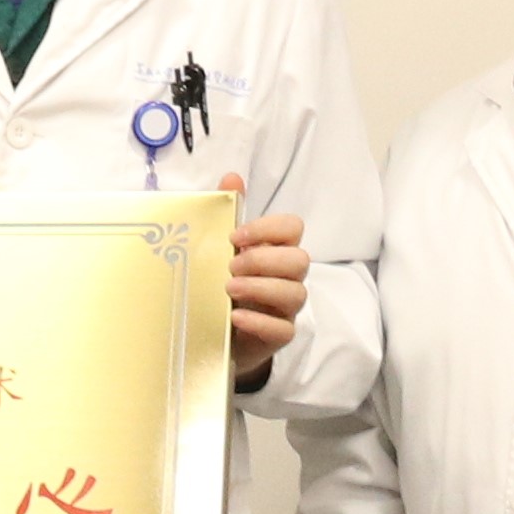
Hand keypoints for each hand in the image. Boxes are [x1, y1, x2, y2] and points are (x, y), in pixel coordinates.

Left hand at [226, 195, 307, 363]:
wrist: (213, 332)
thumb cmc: (222, 283)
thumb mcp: (219, 248)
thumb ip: (228, 213)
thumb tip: (231, 177)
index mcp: (276, 249)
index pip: (293, 227)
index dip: (269, 228)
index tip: (235, 236)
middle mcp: (288, 276)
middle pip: (300, 260)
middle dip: (264, 260)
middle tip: (230, 266)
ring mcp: (286, 307)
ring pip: (295, 293)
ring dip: (261, 288)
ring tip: (228, 289)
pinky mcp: (279, 336)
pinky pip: (283, 330)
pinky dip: (260, 322)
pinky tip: (235, 318)